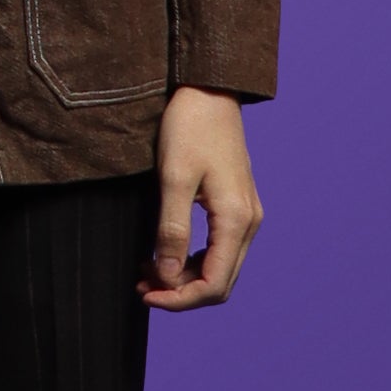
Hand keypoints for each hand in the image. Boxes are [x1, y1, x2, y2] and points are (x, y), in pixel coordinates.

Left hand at [139, 88, 261, 308]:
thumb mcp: (174, 178)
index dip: (180, 299)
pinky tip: (163, 251)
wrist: (209, 91)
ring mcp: (246, 214)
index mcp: (237, 219)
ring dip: (185, 277)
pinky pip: (219, 247)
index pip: (214, 283)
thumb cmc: (190, 127)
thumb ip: (172, 230)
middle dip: (180, 291)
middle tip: (141, 284)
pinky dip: (192, 258)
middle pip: (221, 281)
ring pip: (220, 267)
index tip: (146, 294)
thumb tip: (166, 275)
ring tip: (146, 270)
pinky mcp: (236, 206)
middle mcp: (249, 222)